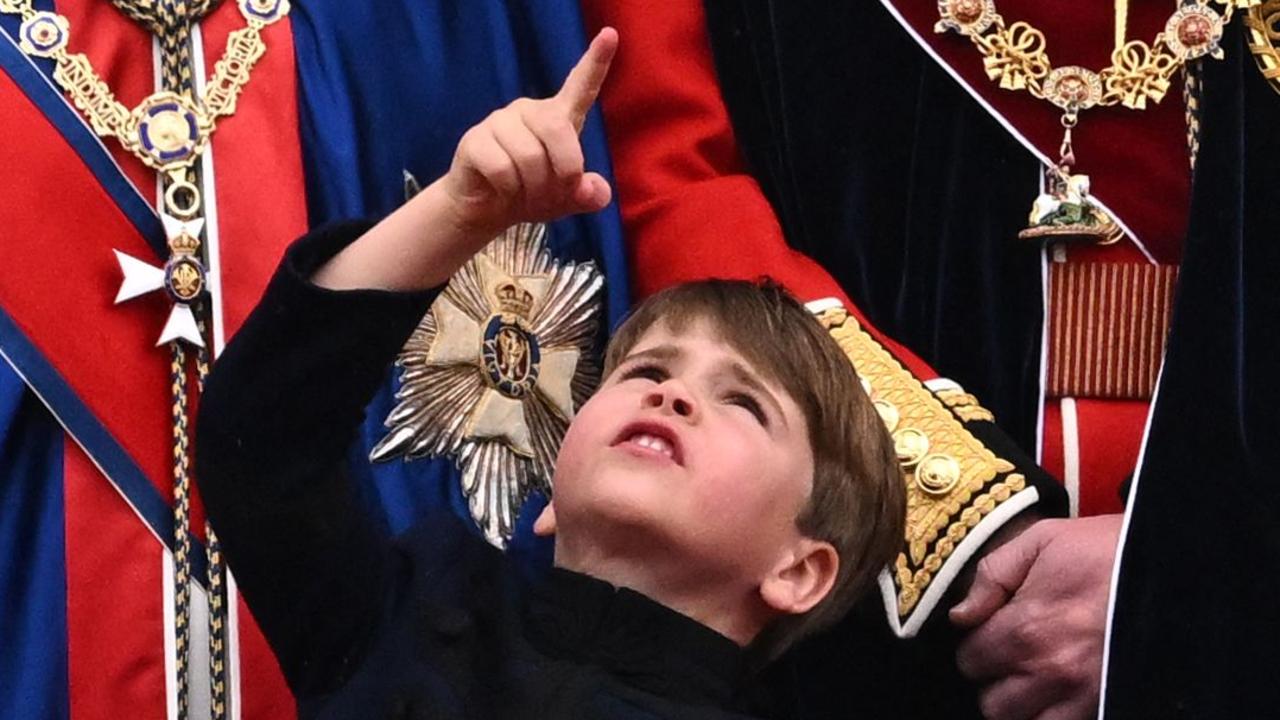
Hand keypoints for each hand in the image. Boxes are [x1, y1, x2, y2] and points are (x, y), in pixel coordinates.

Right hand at [313, 28, 617, 291]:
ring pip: (529, 156)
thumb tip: (592, 191)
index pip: (580, 86)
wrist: (486, 210)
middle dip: (564, 171)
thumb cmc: (532, 194)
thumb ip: (590, 195)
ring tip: (524, 194)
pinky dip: (508, 191)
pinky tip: (501, 190)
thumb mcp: (568, 199)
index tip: (611, 35)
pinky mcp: (474, 140)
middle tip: (554, 194)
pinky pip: (503, 169)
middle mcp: (529, 111)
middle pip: (558, 129)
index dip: (596, 62)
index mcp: (558, 118)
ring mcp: (499, 122)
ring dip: (533, 188)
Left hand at [950, 514, 1122, 719]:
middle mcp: (1051, 671)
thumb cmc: (1107, 550)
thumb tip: (961, 615)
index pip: (970, 661)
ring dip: (1023, 705)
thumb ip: (992, 575)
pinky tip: (1060, 694)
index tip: (991, 633)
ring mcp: (1083, 697)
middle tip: (1013, 658)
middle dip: (996, 681)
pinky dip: (1054, 715)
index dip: (976, 646)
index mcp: (1026, 628)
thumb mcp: (1042, 541)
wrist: (1178, 566)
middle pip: (992, 703)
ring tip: (1036, 678)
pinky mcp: (1109, 705)